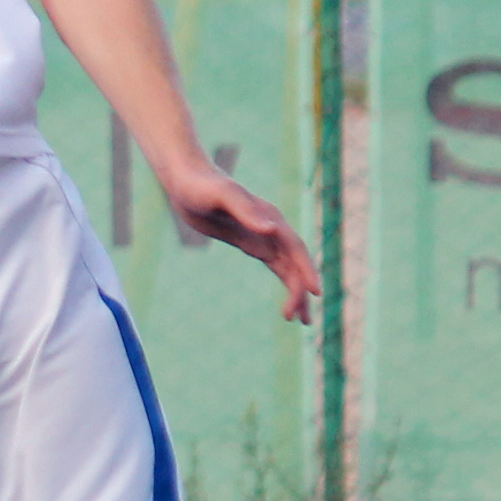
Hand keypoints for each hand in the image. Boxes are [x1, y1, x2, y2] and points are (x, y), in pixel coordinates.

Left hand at [159, 156, 319, 324]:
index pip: (295, 248)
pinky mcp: (250, 241)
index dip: (306, 270)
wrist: (186, 179)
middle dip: (300, 291)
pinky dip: (284, 282)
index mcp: (269, 217)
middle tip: (301, 321)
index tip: (314, 292)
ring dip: (296, 292)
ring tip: (303, 321)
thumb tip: (272, 229)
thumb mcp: (222, 196)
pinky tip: (288, 300)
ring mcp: (262, 235)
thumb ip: (246, 211)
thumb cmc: (201, 185)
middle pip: (294, 263)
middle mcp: (271, 228)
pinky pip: (274, 265)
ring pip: (288, 268)